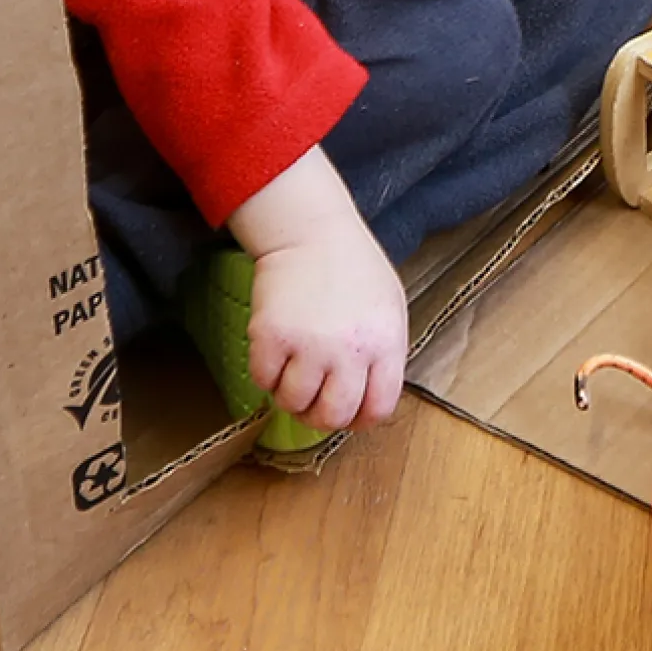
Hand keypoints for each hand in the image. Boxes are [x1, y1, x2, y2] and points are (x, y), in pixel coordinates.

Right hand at [225, 150, 408, 430]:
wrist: (311, 231)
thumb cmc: (353, 269)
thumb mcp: (389, 309)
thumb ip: (384, 355)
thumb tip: (369, 401)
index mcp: (386, 344)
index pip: (379, 409)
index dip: (360, 419)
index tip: (348, 413)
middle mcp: (350, 350)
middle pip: (332, 415)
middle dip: (319, 416)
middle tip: (312, 401)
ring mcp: (309, 345)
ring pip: (293, 403)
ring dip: (289, 395)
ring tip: (292, 371)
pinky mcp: (271, 336)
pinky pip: (263, 380)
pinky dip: (265, 374)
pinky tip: (275, 353)